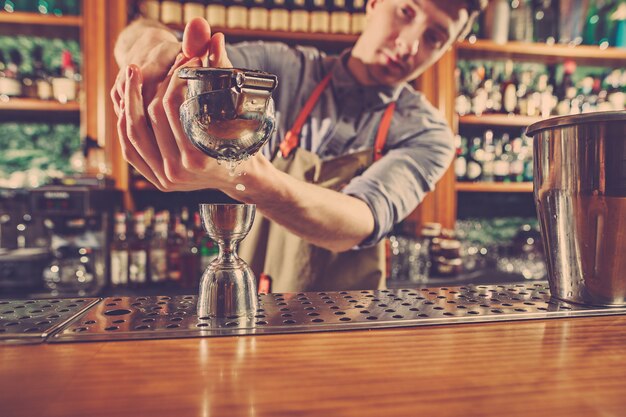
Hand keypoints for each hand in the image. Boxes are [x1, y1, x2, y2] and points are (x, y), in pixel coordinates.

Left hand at [116, 26, 238, 193]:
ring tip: (134, 75)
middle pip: (150, 118)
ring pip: (133, 133)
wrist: (245, 177)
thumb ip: (223, 72)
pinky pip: (131, 150)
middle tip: (160, 65)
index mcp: (198, 158)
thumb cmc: (245, 143)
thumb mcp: (239, 110)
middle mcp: (178, 172)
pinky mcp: (157, 180)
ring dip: (131, 101)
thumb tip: (214, 38)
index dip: (174, 77)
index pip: (172, 107)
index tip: (182, 61)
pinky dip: (125, 126)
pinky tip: (128, 105)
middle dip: (153, 84)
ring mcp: (165, 179)